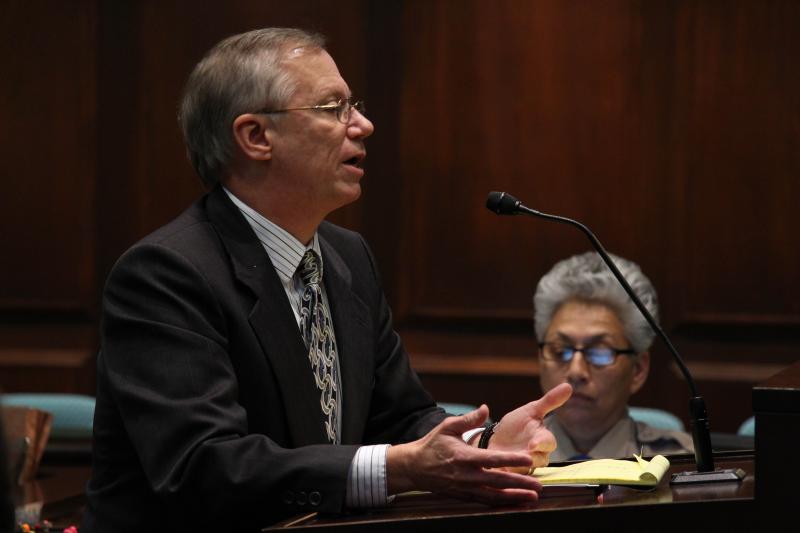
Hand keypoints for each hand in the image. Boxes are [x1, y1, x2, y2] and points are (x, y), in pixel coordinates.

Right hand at [386, 405, 542, 504]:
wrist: (414, 467)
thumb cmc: (432, 444)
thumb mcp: (448, 426)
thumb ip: (469, 419)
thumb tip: (486, 408)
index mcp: (465, 456)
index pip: (493, 459)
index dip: (512, 459)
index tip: (528, 459)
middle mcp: (467, 475)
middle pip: (498, 481)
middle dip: (520, 484)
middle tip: (538, 485)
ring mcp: (466, 488)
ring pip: (494, 495)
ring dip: (514, 497)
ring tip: (532, 499)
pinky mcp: (464, 496)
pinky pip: (485, 502)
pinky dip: (501, 504)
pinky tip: (514, 503)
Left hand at [487, 382, 572, 473]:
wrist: (495, 439)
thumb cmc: (516, 425)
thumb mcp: (530, 410)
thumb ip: (550, 401)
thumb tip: (569, 385)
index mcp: (541, 439)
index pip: (548, 443)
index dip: (541, 443)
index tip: (533, 443)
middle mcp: (536, 456)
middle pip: (540, 460)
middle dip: (532, 458)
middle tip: (524, 455)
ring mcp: (524, 468)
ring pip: (527, 471)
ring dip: (518, 467)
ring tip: (508, 463)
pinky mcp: (511, 478)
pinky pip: (511, 480)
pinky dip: (505, 476)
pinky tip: (497, 471)